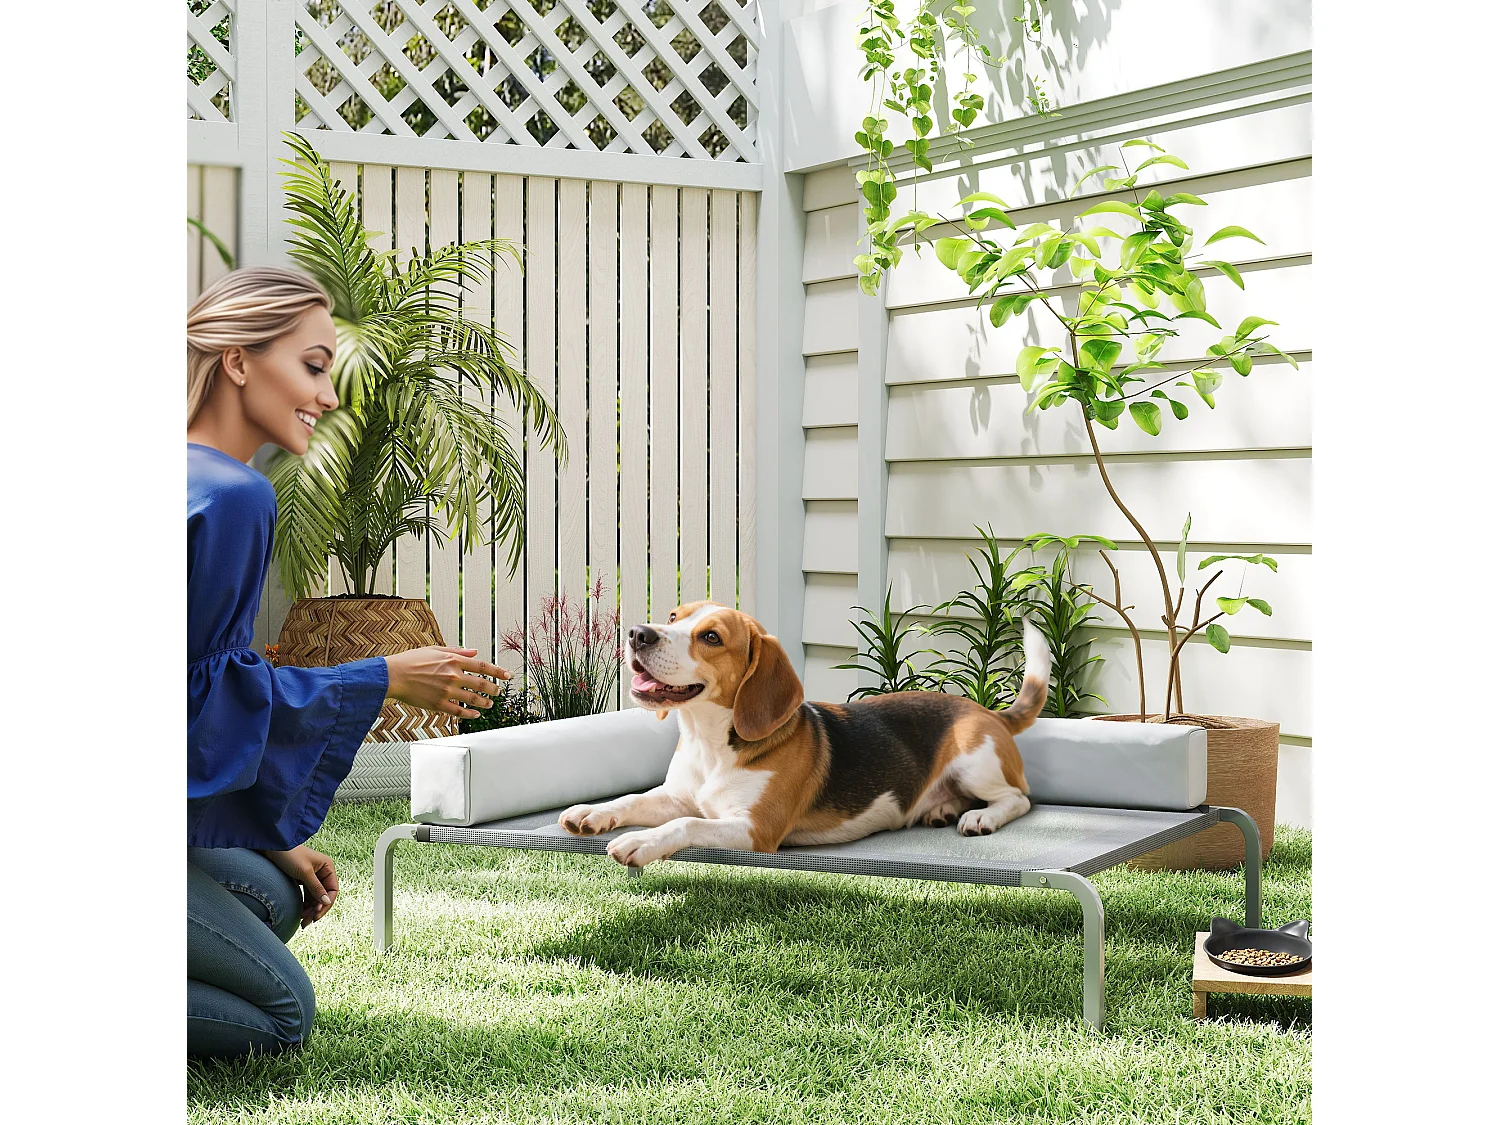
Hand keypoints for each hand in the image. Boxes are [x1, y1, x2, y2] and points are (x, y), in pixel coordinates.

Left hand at [262, 845, 338, 927]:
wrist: (272, 848)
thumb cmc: (290, 856)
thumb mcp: (305, 872)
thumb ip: (316, 888)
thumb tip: (326, 902)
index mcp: (327, 867)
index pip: (332, 890)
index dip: (326, 903)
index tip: (316, 914)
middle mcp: (322, 872)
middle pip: (324, 896)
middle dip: (317, 909)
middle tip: (307, 922)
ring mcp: (313, 877)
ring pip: (315, 898)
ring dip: (310, 910)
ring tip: (302, 921)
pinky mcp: (303, 880)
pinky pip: (307, 896)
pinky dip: (304, 905)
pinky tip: (300, 913)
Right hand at [384, 646, 511, 718]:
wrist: (393, 675)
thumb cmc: (411, 661)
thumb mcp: (435, 649)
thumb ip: (457, 651)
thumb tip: (474, 652)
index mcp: (453, 660)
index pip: (483, 666)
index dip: (498, 672)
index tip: (508, 676)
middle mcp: (453, 675)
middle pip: (482, 684)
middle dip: (494, 689)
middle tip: (498, 692)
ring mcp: (447, 691)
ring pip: (473, 699)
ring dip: (485, 703)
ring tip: (491, 704)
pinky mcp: (439, 704)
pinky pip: (459, 711)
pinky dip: (470, 714)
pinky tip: (476, 714)